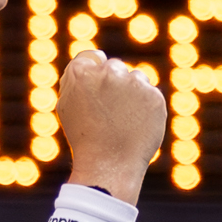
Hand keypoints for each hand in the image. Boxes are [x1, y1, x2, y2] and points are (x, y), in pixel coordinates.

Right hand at [58, 50, 165, 205]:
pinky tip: (136, 125)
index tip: (97, 88)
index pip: (92, 57)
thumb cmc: (85, 139)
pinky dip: (146, 107)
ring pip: (136, 78)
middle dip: (114, 84)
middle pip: (114, 67)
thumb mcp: (67, 106)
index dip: (94, 71)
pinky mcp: (154, 96)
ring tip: (123, 121)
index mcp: (81, 73)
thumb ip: (77, 79)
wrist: (109, 164)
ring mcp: (133, 83)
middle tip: (110, 112)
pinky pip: (151, 94)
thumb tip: (96, 58)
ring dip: (132, 93)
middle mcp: (108, 73)